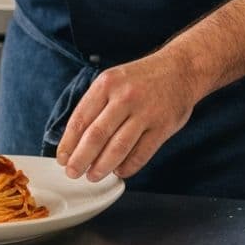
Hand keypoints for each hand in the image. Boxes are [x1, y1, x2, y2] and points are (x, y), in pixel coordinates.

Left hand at [56, 50, 195, 181]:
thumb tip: (75, 139)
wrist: (181, 68)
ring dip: (101, 167)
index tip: (62, 158)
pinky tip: (119, 171)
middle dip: (80, 159)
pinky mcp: (162, 126)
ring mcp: (145, 112)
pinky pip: (140, 154)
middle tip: (73, 172)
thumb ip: (96, 105)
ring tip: (93, 175)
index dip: (68, 143)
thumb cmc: (142, 78)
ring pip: (117, 148)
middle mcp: (125, 96)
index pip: (80, 118)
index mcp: (107, 83)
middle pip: (96, 136)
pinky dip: (127, 167)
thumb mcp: (114, 80)